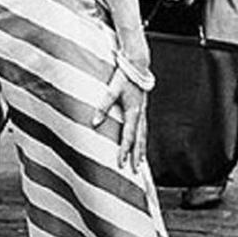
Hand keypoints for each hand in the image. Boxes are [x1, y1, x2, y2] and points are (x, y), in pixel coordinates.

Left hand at [95, 51, 150, 169]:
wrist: (137, 64)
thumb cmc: (124, 76)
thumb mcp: (111, 90)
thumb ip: (103, 106)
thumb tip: (94, 123)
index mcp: (134, 112)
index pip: (128, 136)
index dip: (124, 151)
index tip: (121, 164)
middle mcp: (140, 114)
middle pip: (140, 140)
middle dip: (137, 156)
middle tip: (135, 171)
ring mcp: (143, 112)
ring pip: (143, 136)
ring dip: (141, 150)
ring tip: (140, 163)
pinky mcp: (142, 109)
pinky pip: (143, 129)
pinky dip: (142, 140)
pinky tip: (140, 145)